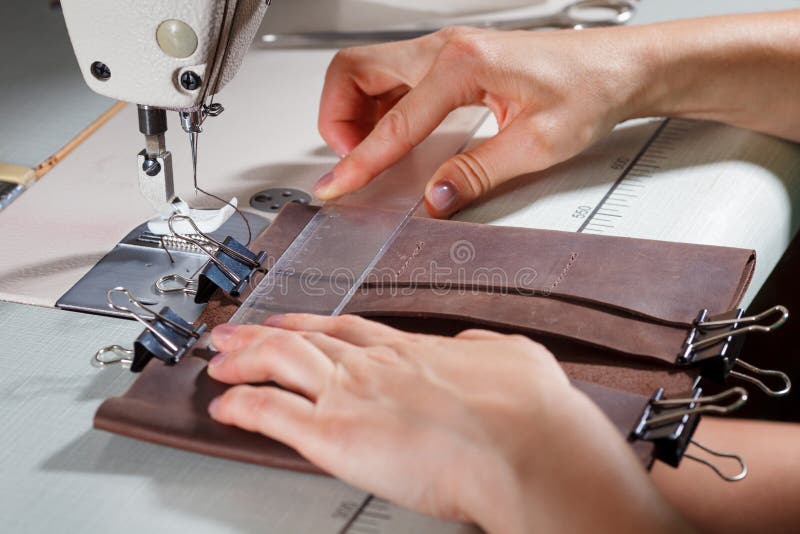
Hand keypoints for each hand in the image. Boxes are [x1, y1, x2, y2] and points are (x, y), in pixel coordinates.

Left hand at [206, 315, 685, 532]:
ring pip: (280, 363)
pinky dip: (244, 406)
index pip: (351, 330)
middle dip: (267, 334)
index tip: (298, 322)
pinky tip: (226, 406)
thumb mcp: (515, 359)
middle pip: (307, 340)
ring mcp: (351, 394)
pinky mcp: (335, 434)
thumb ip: (485, 351)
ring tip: (220, 360)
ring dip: (245, 359)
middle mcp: (376, 365)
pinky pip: (273, 413)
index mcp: (415, 351)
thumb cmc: (530, 411)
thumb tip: (473, 347)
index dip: (316, 325)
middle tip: (240, 332)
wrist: (527, 444)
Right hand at [313, 26, 652, 216]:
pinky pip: (394, 77)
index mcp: (463, 65)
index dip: (359, 161)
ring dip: (354, 109)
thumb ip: (477, 172)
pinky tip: (395, 135)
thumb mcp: (536, 144)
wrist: (619, 67)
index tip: (337, 185)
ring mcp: (447, 50)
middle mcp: (447, 48)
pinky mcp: (453, 60)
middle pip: (355, 68)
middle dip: (337, 116)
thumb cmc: (590, 89)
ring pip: (369, 69)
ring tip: (369, 152)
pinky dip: (379, 106)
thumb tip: (434, 196)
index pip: (393, 122)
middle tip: (350, 159)